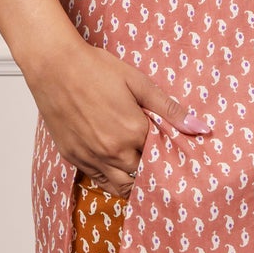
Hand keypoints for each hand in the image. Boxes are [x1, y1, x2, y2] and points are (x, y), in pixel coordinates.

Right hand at [24, 38, 211, 195]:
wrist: (53, 65)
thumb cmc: (94, 68)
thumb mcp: (137, 82)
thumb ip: (169, 108)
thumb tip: (200, 127)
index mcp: (132, 132)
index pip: (160, 158)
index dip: (166, 155)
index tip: (169, 151)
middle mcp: (112, 151)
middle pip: (142, 176)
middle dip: (151, 170)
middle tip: (155, 160)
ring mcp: (90, 157)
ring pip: (120, 187)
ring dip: (132, 182)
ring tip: (138, 169)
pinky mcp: (73, 157)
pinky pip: (97, 180)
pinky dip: (110, 179)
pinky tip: (115, 166)